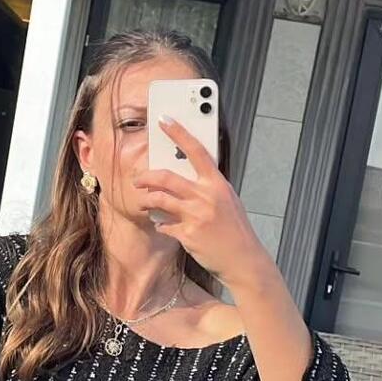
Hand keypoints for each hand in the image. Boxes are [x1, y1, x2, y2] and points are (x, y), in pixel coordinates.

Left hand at [131, 116, 271, 286]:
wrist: (243, 259)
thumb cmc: (235, 230)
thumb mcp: (228, 201)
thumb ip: (209, 188)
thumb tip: (187, 178)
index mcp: (217, 184)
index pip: (196, 151)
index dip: (179, 133)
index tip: (164, 121)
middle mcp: (206, 196)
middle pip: (166, 177)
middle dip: (146, 177)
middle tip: (138, 180)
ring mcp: (196, 216)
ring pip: (159, 200)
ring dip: (146, 200)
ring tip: (143, 202)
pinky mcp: (187, 235)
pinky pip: (164, 225)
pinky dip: (160, 224)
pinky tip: (161, 225)